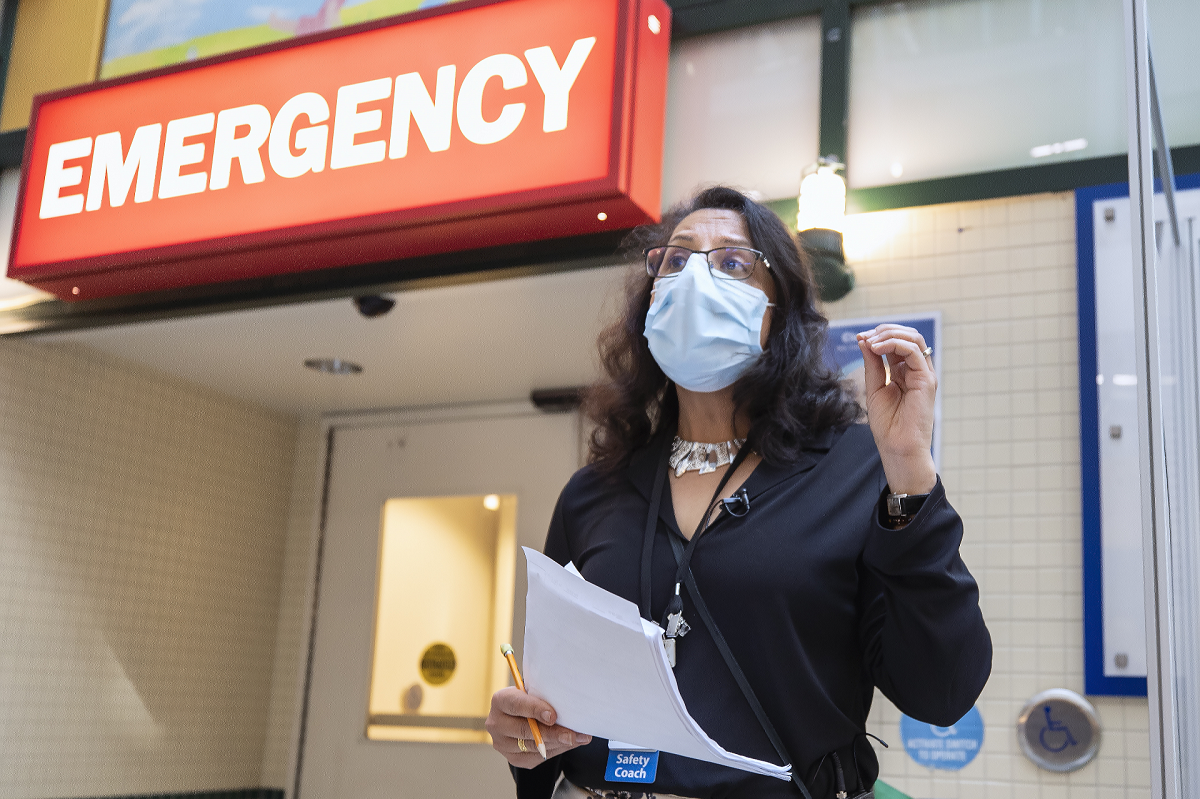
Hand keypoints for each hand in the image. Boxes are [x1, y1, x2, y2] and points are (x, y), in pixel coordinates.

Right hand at [486, 687, 591, 767]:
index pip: (517, 705)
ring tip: (579, 739)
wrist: (519, 715)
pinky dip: (556, 750)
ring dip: (559, 744)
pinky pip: (537, 757)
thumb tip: (571, 708)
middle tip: (572, 735)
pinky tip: (569, 744)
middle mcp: (496, 724)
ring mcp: (502, 744)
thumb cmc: (530, 699)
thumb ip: (544, 698)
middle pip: (525, 731)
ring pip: (533, 747)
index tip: (553, 716)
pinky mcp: (514, 758)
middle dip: (552, 733)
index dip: (535, 709)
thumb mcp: (532, 692)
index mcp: (500, 700)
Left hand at [856, 324, 937, 495]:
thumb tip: (864, 340)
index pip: (897, 342)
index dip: (879, 335)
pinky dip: (894, 345)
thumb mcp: (874, 387)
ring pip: (914, 339)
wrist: (897, 448)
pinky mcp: (927, 380)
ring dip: (889, 335)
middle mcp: (916, 370)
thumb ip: (873, 364)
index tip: (859, 338)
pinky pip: (914, 352)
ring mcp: (924, 374)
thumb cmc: (887, 425)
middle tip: (864, 337)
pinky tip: (877, 349)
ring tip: (870, 342)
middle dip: (884, 331)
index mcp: (904, 372)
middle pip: (908, 336)